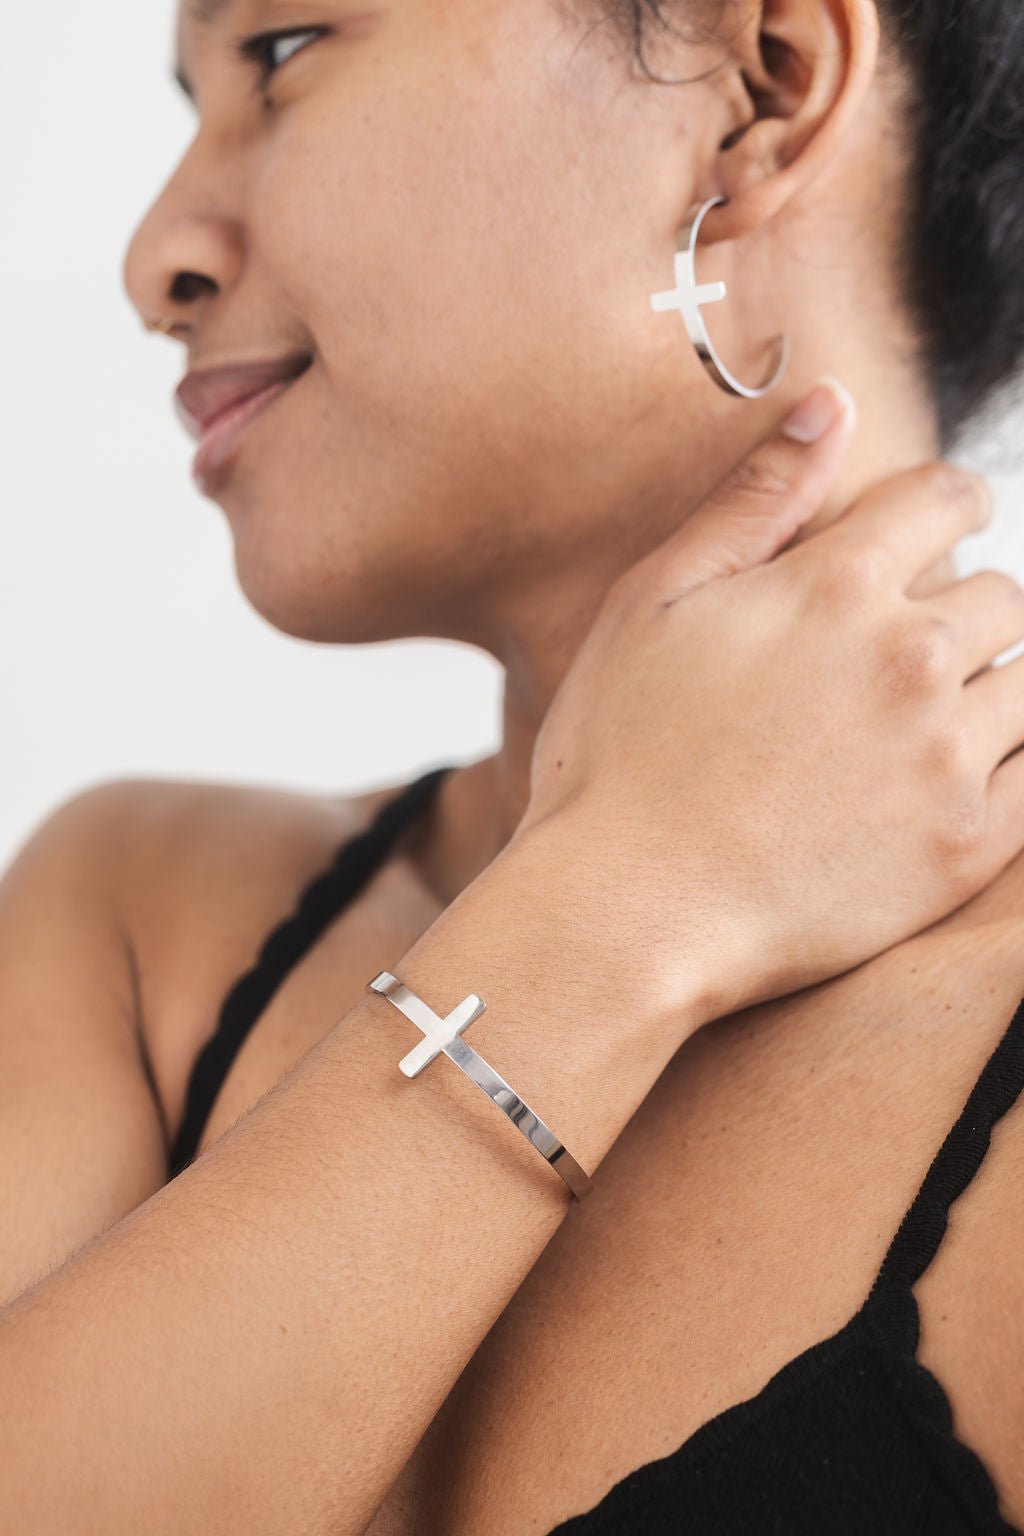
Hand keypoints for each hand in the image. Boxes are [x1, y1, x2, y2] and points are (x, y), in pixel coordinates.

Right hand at [515, 380, 1023, 1024]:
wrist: (628, 911)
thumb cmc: (618, 756)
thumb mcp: (653, 603)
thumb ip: (753, 500)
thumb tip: (832, 402)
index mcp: (836, 583)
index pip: (947, 498)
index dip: (947, 504)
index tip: (938, 527)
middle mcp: (912, 656)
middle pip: (1000, 595)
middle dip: (960, 609)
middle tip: (901, 657)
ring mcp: (948, 754)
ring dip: (991, 688)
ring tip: (922, 727)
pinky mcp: (967, 846)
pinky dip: (1014, 765)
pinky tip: (958, 779)